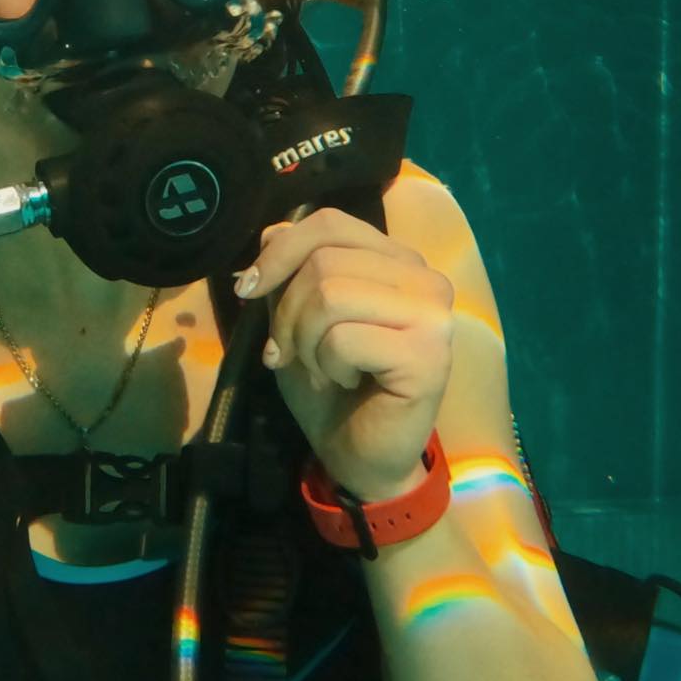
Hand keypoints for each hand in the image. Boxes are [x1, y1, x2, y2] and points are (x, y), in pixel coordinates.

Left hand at [237, 207, 454, 501]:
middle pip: (324, 260)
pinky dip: (327, 364)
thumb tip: (272, 231)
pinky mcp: (428, 355)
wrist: (360, 458)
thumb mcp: (297, 320)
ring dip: (304, 340)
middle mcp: (424, 278)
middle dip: (286, 310)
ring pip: (331, 294)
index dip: (280, 251)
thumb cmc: (332, 387)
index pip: (330, 223)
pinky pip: (344, 339)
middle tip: (286, 351)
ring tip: (319, 367)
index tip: (248, 289)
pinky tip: (347, 381)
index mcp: (397, 261)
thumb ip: (291, 273)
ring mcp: (432, 315)